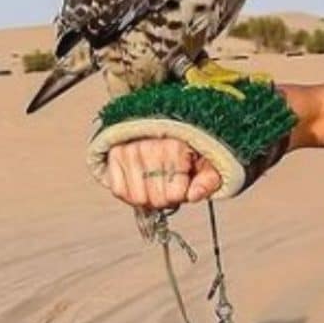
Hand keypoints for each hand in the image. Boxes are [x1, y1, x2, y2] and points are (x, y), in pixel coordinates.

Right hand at [104, 138, 222, 208]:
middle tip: (168, 185)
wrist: (166, 123)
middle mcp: (150, 146)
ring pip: (136, 198)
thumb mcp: (209, 160)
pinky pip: (118, 190)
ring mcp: (130, 149)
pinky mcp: (114, 153)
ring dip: (147, 197)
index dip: (180, 196)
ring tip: (155, 182)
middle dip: (165, 198)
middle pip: (156, 199)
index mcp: (177, 147)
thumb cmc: (189, 146)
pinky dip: (129, 193)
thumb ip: (208, 180)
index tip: (182, 186)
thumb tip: (194, 195)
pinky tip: (140, 182)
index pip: (175, 195)